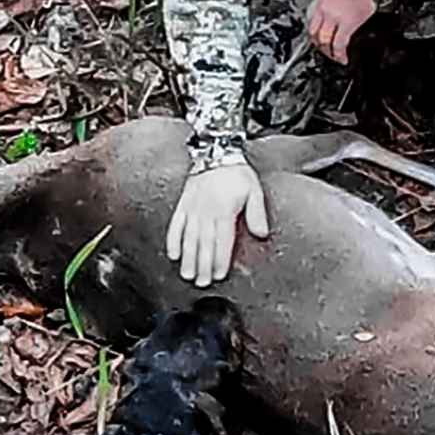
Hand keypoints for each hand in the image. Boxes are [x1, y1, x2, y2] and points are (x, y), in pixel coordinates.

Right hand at [167, 161, 269, 286]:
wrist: (216, 152)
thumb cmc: (237, 173)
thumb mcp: (254, 190)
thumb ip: (257, 214)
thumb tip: (262, 234)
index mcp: (224, 210)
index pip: (222, 240)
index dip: (221, 259)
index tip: (219, 275)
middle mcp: (206, 211)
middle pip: (204, 244)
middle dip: (203, 266)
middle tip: (202, 283)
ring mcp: (192, 209)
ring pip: (189, 238)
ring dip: (188, 258)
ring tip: (188, 275)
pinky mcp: (183, 204)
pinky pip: (176, 225)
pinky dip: (173, 240)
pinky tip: (173, 254)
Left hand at [307, 0, 376, 64]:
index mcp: (322, 2)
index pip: (312, 24)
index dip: (313, 35)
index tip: (316, 39)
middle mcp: (327, 12)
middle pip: (317, 34)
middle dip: (319, 45)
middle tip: (324, 50)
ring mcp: (338, 19)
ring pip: (327, 41)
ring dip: (329, 52)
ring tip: (334, 57)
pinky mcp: (351, 24)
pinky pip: (342, 43)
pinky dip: (341, 53)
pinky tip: (343, 58)